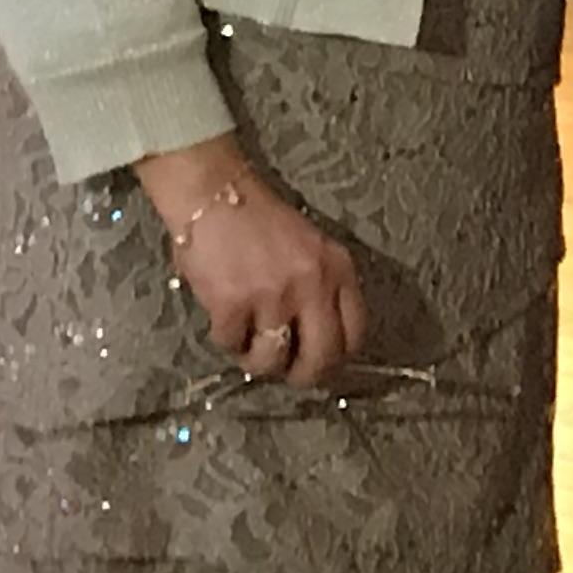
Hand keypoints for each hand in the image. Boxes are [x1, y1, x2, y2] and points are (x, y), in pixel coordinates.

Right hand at [141, 141, 365, 392]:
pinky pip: (232, 345)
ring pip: (273, 361)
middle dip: (304, 376)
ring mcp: (274, 296)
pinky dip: (226, 340)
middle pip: (323, 358)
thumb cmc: (262, 223)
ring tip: (248, 342)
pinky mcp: (234, 304)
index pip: (356, 333)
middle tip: (286, 372)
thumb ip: (322, 289)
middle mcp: (313, 285)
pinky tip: (224, 319)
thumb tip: (318, 343)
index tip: (322, 364)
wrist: (216, 196)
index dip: (338, 359)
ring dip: (257, 361)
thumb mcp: (312, 250)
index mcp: (339, 270)